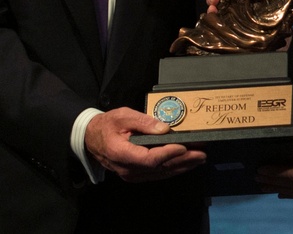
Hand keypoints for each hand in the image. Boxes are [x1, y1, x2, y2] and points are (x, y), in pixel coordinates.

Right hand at [84, 107, 205, 182]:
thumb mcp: (123, 116)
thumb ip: (143, 122)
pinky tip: (185, 164)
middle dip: (183, 161)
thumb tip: (164, 129)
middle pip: (159, 168)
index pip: (149, 158)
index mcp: (121, 153)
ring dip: (182, 167)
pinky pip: (157, 174)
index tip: (184, 146)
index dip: (168, 154)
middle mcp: (127, 169)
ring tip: (199, 159)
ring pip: (161, 173)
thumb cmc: (107, 125)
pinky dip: (173, 169)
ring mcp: (132, 175)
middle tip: (201, 154)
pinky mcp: (136, 175)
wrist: (92, 139)